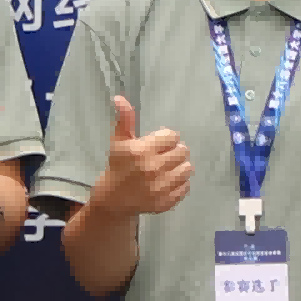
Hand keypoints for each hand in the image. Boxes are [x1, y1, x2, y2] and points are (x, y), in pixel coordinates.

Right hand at [96, 90, 196, 221]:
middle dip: (175, 150)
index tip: (160, 143)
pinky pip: (186, 187)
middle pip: (183, 151)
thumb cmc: (118, 166)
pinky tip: (169, 181)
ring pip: (187, 169)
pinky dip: (180, 183)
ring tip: (169, 167)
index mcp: (141, 151)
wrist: (113, 200)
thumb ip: (124, 119)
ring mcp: (160, 188)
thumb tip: (119, 98)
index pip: (172, 136)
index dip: (167, 138)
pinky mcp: (166, 202)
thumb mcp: (119, 141)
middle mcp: (153, 169)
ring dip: (180, 166)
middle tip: (165, 155)